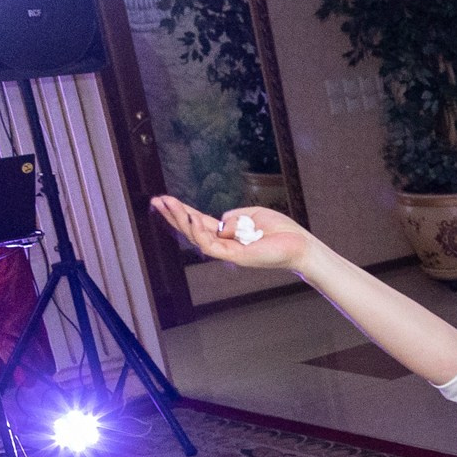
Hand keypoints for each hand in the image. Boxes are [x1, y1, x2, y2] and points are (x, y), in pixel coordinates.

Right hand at [149, 197, 312, 272]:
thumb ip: (233, 217)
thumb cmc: (280, 231)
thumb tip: (219, 223)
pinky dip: (198, 232)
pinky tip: (190, 217)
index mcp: (228, 233)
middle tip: (156, 201)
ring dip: (181, 221)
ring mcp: (228, 252)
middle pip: (193, 230)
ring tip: (167, 204)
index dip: (182, 211)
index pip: (199, 222)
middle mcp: (225, 244)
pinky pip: (211, 244)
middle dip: (174, 215)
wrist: (299, 244)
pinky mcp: (235, 256)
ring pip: (197, 238)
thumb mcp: (252, 216)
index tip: (165, 199)